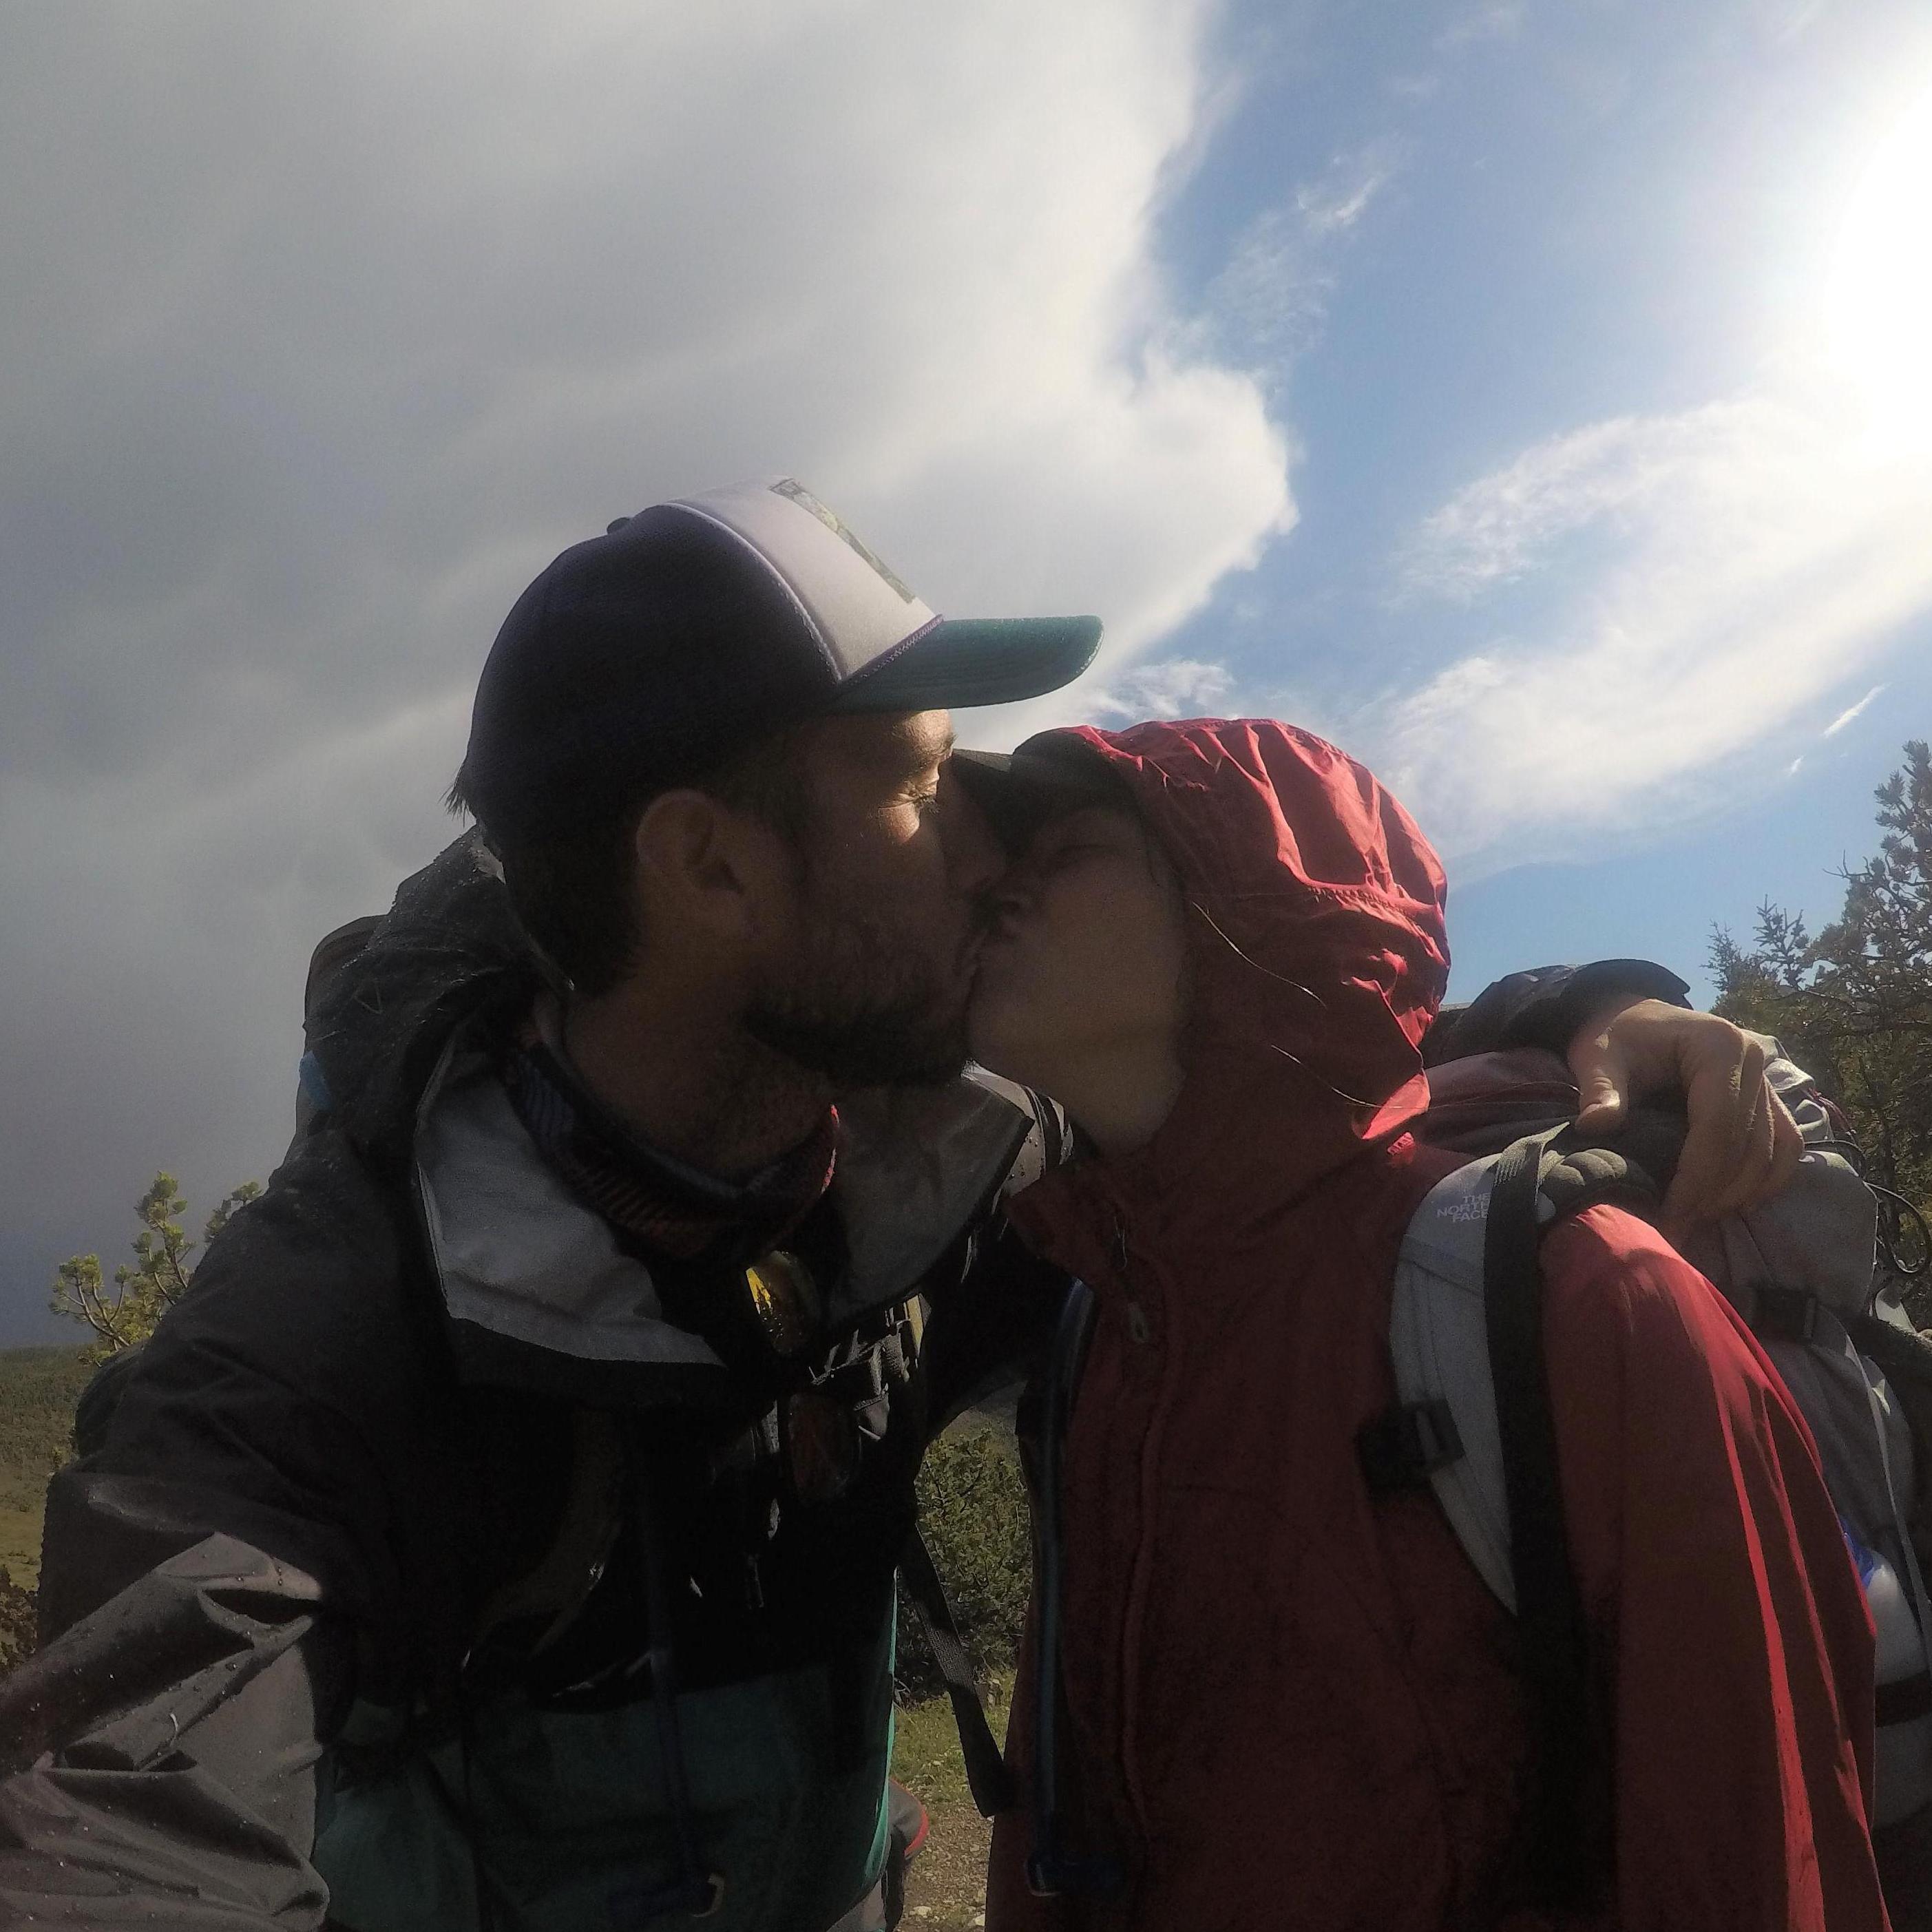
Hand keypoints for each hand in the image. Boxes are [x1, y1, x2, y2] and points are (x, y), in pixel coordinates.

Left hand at [1567, 998, 1803, 1232]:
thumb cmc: (1617, 1037)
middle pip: (1748, 1142)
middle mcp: (1755, 1058)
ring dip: (1740, 1192)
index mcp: (1717, 1044)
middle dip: (1715, 1193)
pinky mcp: (1770, 1098)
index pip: (1718, 1123)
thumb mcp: (1598, 1057)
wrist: (1637, 1020)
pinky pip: (1785, 1145)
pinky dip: (1767, 1179)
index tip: (1672, 1214)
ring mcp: (1768, 1078)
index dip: (1698, 1175)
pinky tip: (1734, 1204)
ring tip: (1698, 1220)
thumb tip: (1594, 1126)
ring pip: (1772, 1150)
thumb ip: (1600, 1091)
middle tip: (1679, 1228)